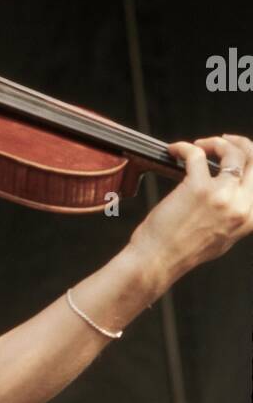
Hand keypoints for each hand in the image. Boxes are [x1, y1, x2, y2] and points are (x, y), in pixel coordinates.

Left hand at [129, 134, 252, 286]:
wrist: (158, 261)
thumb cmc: (181, 250)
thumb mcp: (223, 237)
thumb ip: (234, 216)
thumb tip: (233, 194)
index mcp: (250, 218)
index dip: (250, 160)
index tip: (236, 153)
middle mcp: (242, 207)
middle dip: (239, 143)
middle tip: (222, 141)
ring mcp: (222, 196)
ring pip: (232, 152)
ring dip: (215, 143)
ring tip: (200, 146)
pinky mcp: (198, 187)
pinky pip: (197, 154)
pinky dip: (184, 147)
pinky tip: (175, 150)